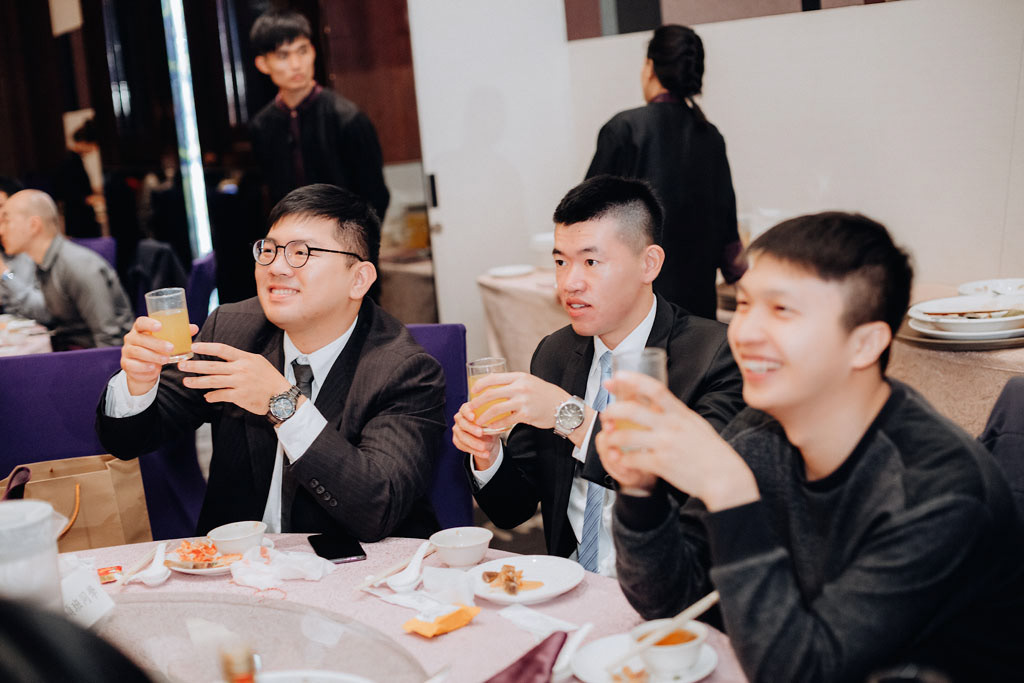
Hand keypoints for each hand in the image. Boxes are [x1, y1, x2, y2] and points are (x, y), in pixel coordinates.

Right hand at [121, 316, 199, 395]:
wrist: (145, 369)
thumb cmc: (157, 349)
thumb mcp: (166, 341)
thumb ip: (179, 334)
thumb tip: (194, 328)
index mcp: (141, 329)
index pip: (141, 322)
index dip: (149, 323)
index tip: (161, 326)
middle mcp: (131, 338)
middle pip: (141, 338)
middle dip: (156, 343)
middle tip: (171, 348)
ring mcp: (127, 351)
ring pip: (137, 352)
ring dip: (153, 356)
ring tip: (166, 360)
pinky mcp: (126, 364)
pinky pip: (133, 365)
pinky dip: (144, 367)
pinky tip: (154, 368)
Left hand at [178, 342, 292, 415]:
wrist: (281, 396)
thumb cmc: (269, 379)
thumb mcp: (257, 362)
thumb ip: (241, 359)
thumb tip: (224, 360)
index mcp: (245, 358)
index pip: (222, 349)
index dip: (206, 347)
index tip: (194, 347)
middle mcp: (241, 369)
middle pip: (213, 366)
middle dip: (195, 365)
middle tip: (182, 365)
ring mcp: (240, 383)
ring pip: (213, 381)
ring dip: (197, 382)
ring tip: (186, 381)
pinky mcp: (240, 396)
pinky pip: (221, 395)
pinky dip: (212, 396)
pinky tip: (206, 396)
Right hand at [452, 403, 501, 469]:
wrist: (488, 440)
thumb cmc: (490, 426)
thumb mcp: (494, 421)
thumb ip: (495, 418)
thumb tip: (503, 419)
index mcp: (468, 410)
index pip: (464, 408)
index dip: (467, 412)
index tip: (473, 417)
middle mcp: (460, 418)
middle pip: (462, 423)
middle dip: (471, 428)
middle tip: (481, 432)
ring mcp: (457, 430)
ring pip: (462, 437)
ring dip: (474, 443)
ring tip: (484, 447)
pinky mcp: (457, 441)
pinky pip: (464, 447)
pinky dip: (475, 451)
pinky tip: (485, 454)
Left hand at [466, 372, 569, 431]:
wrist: (563, 406)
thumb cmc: (544, 394)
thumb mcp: (530, 382)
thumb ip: (514, 383)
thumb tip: (496, 385)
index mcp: (519, 377)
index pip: (494, 378)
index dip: (480, 384)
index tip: (473, 391)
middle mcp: (520, 387)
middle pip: (491, 394)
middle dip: (477, 402)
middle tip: (470, 408)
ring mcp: (523, 401)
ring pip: (496, 409)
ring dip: (484, 416)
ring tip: (477, 421)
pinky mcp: (526, 415)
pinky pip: (506, 421)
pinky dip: (496, 425)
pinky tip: (491, 428)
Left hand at [596, 372, 759, 510]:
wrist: (725, 478)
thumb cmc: (712, 452)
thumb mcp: (696, 424)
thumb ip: (677, 414)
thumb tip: (660, 403)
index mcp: (681, 414)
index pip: (655, 389)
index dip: (633, 380)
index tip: (616, 377)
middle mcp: (672, 426)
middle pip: (633, 410)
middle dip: (613, 409)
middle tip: (606, 413)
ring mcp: (665, 445)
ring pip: (626, 435)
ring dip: (612, 437)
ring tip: (608, 438)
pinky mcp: (661, 464)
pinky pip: (633, 459)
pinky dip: (622, 459)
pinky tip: (619, 459)